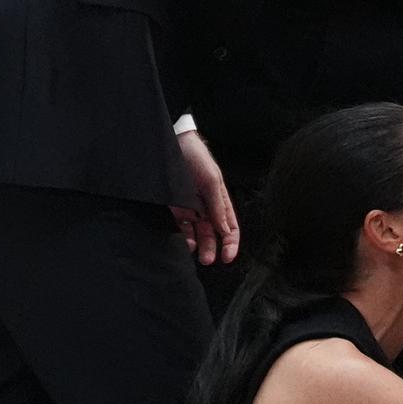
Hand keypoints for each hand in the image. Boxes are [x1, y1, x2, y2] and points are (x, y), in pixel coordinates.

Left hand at [169, 127, 240, 265]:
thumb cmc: (195, 157)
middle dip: (212, 248)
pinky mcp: (175, 208)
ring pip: (197, 233)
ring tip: (195, 252)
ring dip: (198, 245)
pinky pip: (181, 227)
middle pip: (213, 233)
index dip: (231, 243)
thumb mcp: (211, 180)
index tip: (228, 257)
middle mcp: (207, 207)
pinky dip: (184, 236)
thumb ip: (218, 206)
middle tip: (208, 260)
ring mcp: (190, 208)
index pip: (230, 227)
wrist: (170, 143)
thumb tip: (226, 230)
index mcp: (220, 200)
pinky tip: (185, 241)